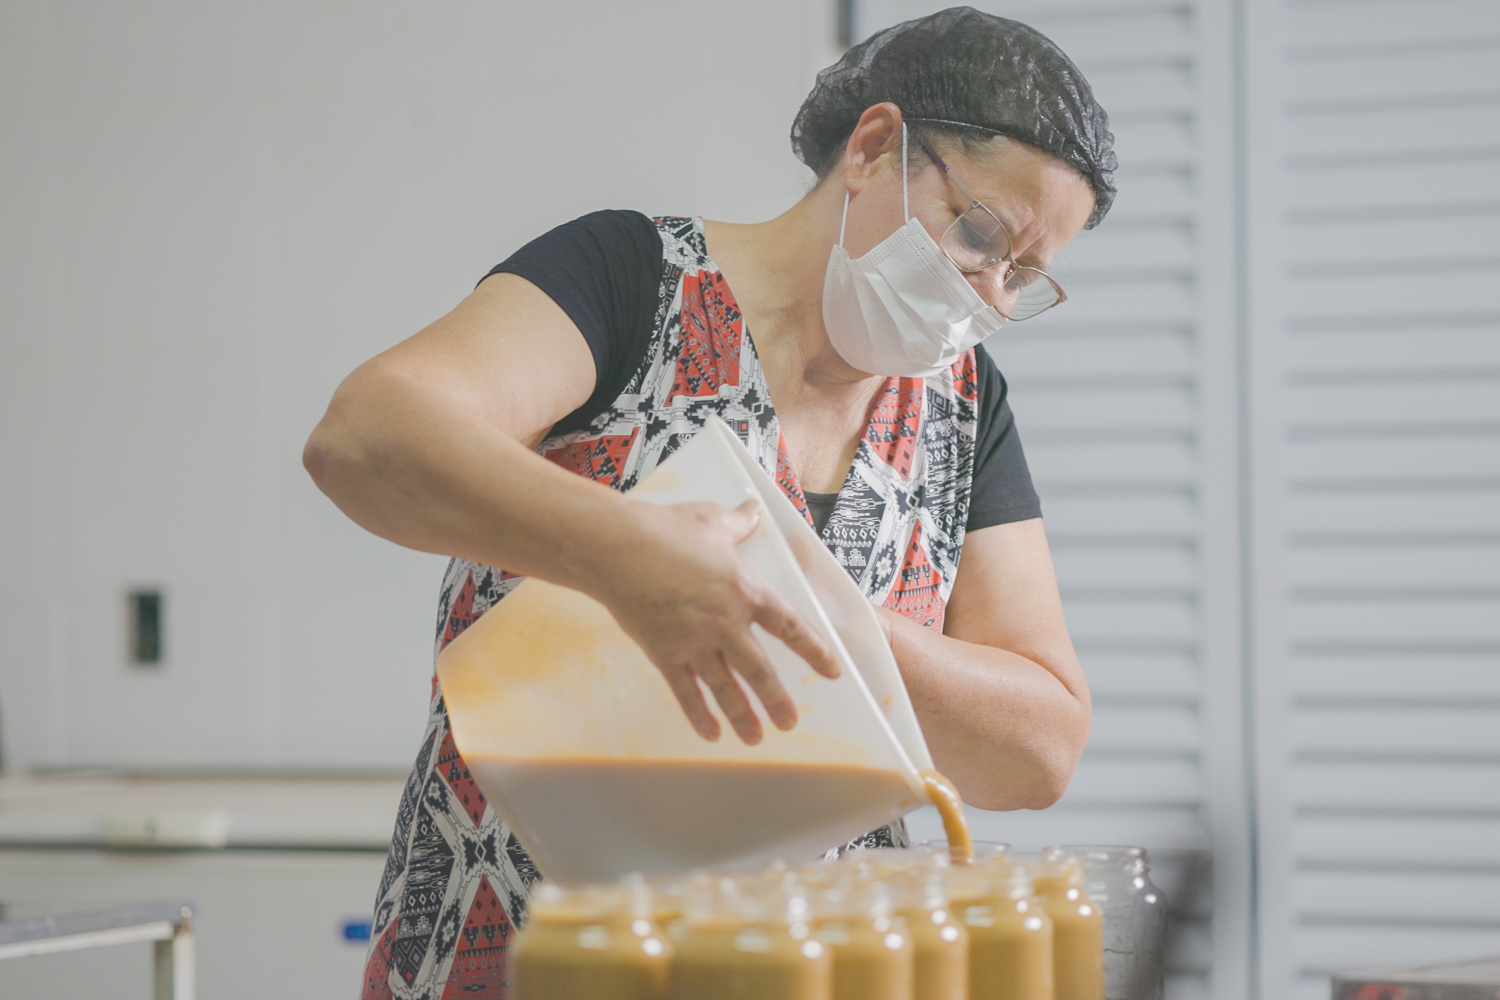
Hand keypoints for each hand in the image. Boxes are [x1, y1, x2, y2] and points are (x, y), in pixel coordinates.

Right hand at [588, 499, 839, 743]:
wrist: (618, 549)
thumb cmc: (665, 531)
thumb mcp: (711, 521)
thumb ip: (738, 523)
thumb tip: (753, 510)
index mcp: (745, 590)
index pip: (789, 627)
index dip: (813, 650)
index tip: (830, 670)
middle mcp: (726, 623)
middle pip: (759, 670)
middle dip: (776, 700)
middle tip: (789, 722)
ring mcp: (695, 643)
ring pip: (726, 688)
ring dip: (743, 716)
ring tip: (756, 737)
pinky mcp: (665, 654)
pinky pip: (686, 692)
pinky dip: (698, 715)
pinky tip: (710, 734)